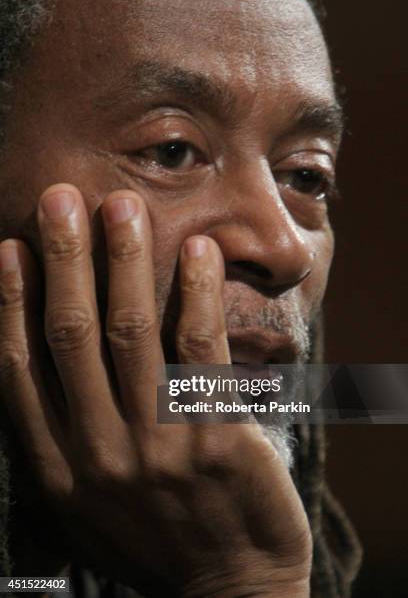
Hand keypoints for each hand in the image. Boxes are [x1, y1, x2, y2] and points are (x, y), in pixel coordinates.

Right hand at [0, 184, 311, 596]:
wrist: (230, 589)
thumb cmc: (156, 540)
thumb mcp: (87, 509)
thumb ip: (61, 445)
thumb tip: (39, 367)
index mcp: (59, 469)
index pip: (20, 371)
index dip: (12, 304)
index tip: (12, 249)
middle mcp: (99, 452)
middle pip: (71, 336)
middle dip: (63, 261)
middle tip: (59, 199)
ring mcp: (159, 445)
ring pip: (132, 333)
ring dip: (124, 262)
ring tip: (120, 207)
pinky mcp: (217, 437)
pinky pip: (201, 351)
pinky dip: (196, 295)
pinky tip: (196, 250)